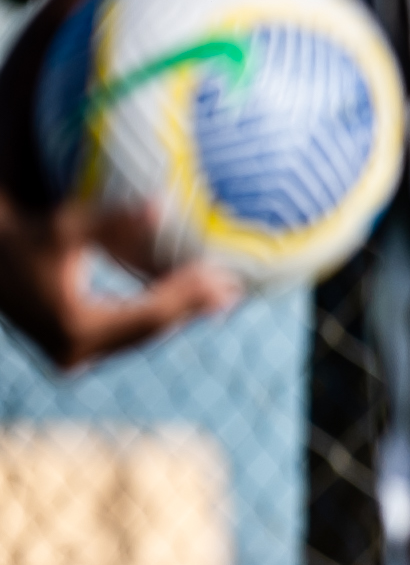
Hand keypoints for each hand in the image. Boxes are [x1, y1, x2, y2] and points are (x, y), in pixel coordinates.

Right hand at [0, 194, 239, 370]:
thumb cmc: (23, 238)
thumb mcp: (65, 228)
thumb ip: (114, 222)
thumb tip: (161, 205)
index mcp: (76, 326)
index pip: (150, 312)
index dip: (188, 293)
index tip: (222, 277)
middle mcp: (75, 352)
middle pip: (150, 329)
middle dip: (191, 307)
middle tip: (232, 291)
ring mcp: (71, 358)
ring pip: (138, 337)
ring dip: (177, 316)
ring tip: (216, 297)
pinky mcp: (70, 355)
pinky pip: (123, 339)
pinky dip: (150, 320)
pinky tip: (181, 305)